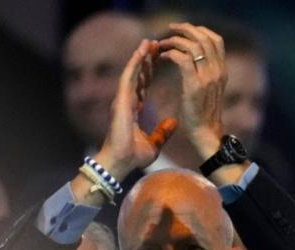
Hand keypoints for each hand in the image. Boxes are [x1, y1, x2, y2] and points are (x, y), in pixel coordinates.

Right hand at [91, 41, 175, 183]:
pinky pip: (129, 76)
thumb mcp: (154, 143)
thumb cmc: (133, 156)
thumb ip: (163, 132)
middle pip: (138, 74)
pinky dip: (135, 63)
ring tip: (150, 42)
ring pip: (133, 72)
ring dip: (141, 56)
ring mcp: (122, 98)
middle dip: (147, 59)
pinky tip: (142, 51)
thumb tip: (174, 122)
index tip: (160, 59)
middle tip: (157, 44)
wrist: (121, 162)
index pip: (143, 85)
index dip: (150, 71)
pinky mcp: (121, 99)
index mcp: (134, 108)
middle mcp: (127, 100)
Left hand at [158, 23, 226, 162]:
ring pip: (192, 45)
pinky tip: (162, 58)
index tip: (184, 31)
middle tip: (169, 30)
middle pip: (205, 37)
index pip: (216, 40)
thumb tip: (193, 58)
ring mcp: (207, 78)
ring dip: (174, 41)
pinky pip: (182, 59)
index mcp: (222, 71)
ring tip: (162, 45)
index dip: (199, 30)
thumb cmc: (204, 114)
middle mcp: (218, 71)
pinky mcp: (194, 85)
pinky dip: (170, 53)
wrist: (206, 134)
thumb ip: (206, 72)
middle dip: (185, 29)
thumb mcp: (210, 88)